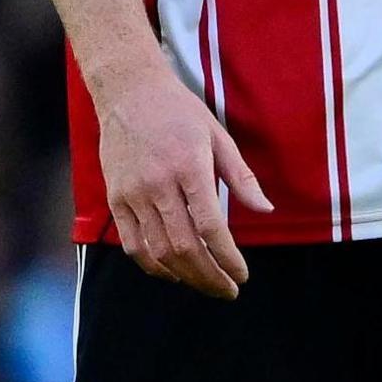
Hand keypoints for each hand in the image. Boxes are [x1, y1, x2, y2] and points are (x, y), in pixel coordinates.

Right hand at [90, 57, 266, 298]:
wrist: (128, 91)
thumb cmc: (179, 112)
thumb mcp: (218, 136)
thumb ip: (241, 178)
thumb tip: (265, 210)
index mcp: (189, 166)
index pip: (210, 226)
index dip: (228, 258)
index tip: (242, 274)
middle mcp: (158, 184)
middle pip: (184, 247)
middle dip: (210, 276)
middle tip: (228, 290)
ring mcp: (133, 193)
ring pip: (159, 251)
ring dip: (185, 276)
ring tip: (206, 284)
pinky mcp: (116, 199)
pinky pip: (132, 244)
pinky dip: (153, 266)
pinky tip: (173, 273)